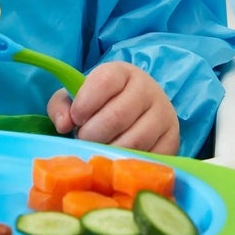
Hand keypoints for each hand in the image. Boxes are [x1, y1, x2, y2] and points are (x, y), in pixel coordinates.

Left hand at [46, 61, 179, 154]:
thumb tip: (63, 125)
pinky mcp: (173, 140)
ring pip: (133, 141)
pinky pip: (149, 157)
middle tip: (83, 139)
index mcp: (122, 72)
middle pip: (117, 116)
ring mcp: (164, 115)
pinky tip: (116, 157)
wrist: (137, 108)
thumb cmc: (100, 102)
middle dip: (91, 134)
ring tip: (98, 147)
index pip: (104, 83)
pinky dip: (128, 162)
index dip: (84, 104)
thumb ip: (61, 105)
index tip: (76, 118)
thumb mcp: (77, 96)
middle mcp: (148, 89)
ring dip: (108, 150)